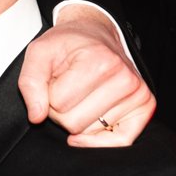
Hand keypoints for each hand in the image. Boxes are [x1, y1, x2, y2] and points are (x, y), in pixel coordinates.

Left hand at [20, 9, 155, 145]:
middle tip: (68, 90)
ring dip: (79, 118)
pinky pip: (121, 141)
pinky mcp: (145, 107)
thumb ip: (30, 82)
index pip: (57, 104)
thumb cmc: (68, 44)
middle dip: (62, 111)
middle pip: (74, 123)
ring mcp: (139, 94)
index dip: (49, 95)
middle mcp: (125, 78)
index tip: (55, 81)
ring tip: (83, 95)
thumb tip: (37, 117)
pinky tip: (90, 126)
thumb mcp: (40, 53)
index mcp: (100, 61)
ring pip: (90, 133)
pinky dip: (100, 140)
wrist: (95, 34)